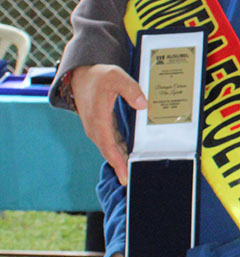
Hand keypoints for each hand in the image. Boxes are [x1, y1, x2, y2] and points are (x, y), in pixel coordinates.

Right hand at [71, 65, 146, 185]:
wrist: (80, 76)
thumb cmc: (98, 76)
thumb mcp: (115, 76)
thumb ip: (130, 89)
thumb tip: (143, 105)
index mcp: (98, 119)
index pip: (109, 146)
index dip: (117, 162)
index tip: (124, 176)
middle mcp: (95, 128)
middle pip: (109, 152)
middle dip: (120, 167)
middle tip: (132, 180)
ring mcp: (96, 129)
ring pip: (109, 149)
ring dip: (119, 161)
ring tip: (132, 174)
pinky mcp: (100, 128)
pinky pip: (109, 144)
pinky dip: (117, 152)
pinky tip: (128, 159)